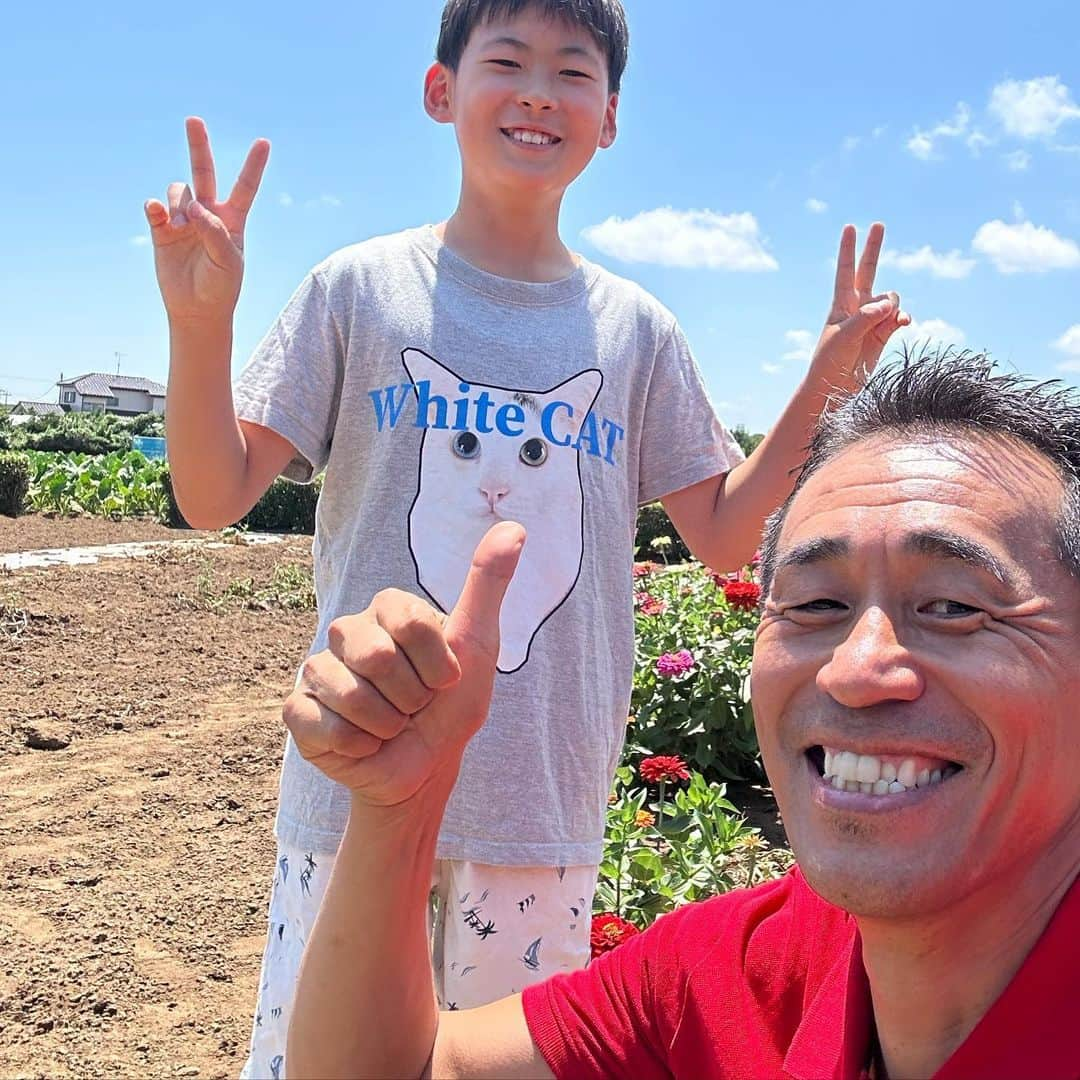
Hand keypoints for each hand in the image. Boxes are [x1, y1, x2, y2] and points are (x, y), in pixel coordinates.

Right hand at [143, 117, 269, 322]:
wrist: (197, 309)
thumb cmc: (221, 287)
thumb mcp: (228, 263)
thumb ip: (214, 232)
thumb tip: (194, 206)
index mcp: (232, 220)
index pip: (245, 188)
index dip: (254, 166)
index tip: (264, 143)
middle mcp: (207, 214)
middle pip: (203, 173)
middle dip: (199, 146)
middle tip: (194, 120)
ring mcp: (183, 220)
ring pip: (178, 191)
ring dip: (179, 204)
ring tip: (184, 229)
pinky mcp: (162, 230)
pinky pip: (155, 208)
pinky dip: (155, 208)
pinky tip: (158, 214)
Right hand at [283, 522, 525, 806]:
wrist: (425, 769)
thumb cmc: (452, 705)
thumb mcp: (479, 646)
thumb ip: (488, 585)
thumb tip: (515, 527)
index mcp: (388, 610)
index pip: (409, 621)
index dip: (436, 663)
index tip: (445, 679)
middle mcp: (348, 632)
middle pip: (376, 656)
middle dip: (411, 696)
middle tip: (416, 705)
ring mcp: (319, 670)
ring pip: (349, 693)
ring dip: (385, 724)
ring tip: (392, 725)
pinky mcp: (298, 710)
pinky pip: (319, 722)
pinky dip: (355, 743)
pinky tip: (363, 743)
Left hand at [811, 223, 910, 392]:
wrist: (833, 387)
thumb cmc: (829, 361)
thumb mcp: (844, 337)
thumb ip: (866, 317)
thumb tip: (889, 303)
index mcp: (841, 304)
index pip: (846, 270)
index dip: (848, 249)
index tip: (850, 227)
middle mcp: (857, 307)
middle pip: (868, 271)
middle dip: (873, 248)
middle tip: (878, 224)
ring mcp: (871, 320)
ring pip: (891, 299)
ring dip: (892, 306)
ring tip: (885, 323)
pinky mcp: (882, 335)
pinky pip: (898, 318)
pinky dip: (902, 318)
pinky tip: (903, 323)